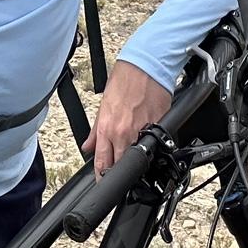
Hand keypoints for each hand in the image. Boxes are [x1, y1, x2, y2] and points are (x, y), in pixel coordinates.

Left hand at [81, 60, 171, 176]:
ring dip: (133, 161)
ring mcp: (142, 132)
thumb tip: (88, 146)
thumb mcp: (104, 104)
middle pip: (120, 166)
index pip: (102, 163)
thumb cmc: (125, 79)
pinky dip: (150, 147)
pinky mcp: (158, 127)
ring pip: (137, 159)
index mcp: (108, 128)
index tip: (102, 182)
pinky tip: (147, 143)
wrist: (146, 65)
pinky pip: (153, 145)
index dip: (101, 177)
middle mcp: (124, 133)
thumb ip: (96, 130)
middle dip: (117, 172)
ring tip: (132, 158)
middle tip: (117, 172)